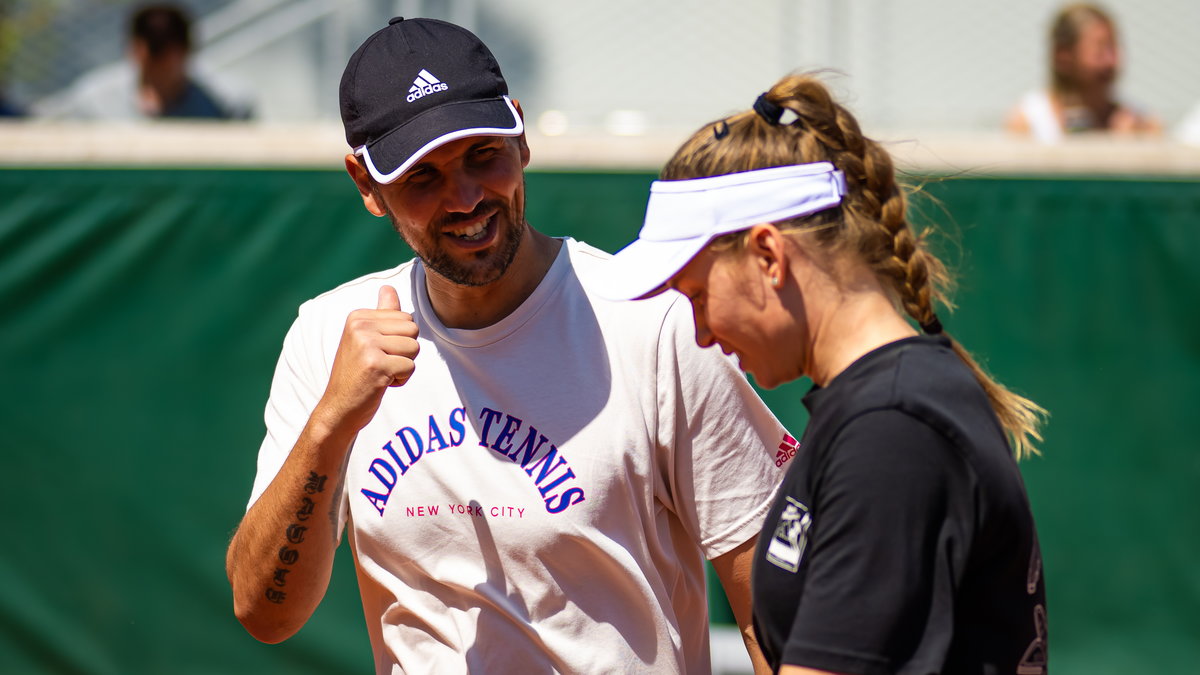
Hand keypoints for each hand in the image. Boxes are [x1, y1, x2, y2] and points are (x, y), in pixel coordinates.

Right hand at [314, 285, 418, 434]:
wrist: (339, 408)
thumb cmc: (357, 373)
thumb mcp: (365, 338)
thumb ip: (381, 314)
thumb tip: (388, 288)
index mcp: (358, 316)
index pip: (405, 318)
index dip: (399, 340)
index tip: (376, 353)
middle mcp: (360, 326)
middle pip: (413, 331)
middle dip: (404, 352)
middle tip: (380, 364)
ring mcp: (367, 345)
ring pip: (414, 348)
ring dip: (403, 366)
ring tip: (380, 373)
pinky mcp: (376, 365)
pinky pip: (410, 367)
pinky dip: (400, 380)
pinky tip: (380, 384)